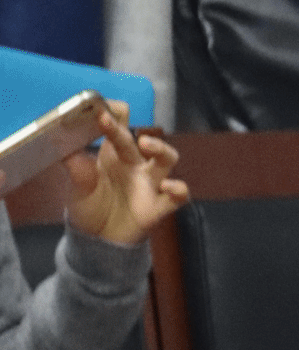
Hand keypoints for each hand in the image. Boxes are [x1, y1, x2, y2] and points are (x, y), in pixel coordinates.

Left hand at [62, 100, 188, 245]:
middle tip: (122, 128)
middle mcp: (134, 165)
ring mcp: (150, 184)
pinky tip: (169, 187)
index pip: (119, 125)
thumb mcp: (77, 189)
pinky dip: (178, 189)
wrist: (99, 241)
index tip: (102, 109)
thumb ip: (78, 171)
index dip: (114, 113)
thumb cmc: (89, 208)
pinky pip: (178, 195)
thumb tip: (68, 151)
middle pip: (143, 141)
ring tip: (148, 146)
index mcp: (112, 154)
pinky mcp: (159, 205)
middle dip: (132, 131)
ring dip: (161, 150)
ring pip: (167, 160)